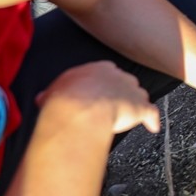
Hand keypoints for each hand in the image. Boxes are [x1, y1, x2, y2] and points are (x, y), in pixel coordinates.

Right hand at [36, 61, 159, 134]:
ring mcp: (132, 91)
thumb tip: (43, 98)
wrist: (80, 110)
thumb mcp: (53, 92)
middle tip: (115, 105)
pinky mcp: (141, 107)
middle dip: (122, 93)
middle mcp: (119, 76)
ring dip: (136, 105)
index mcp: (99, 69)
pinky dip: (153, 120)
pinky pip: (152, 113)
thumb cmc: (64, 100)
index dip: (106, 84)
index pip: (107, 72)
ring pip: (139, 95)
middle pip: (126, 82)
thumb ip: (53, 93)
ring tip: (131, 115)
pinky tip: (153, 126)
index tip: (102, 92)